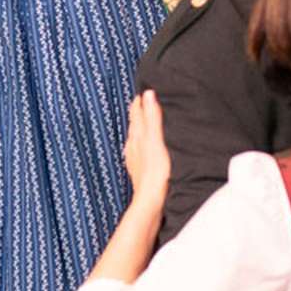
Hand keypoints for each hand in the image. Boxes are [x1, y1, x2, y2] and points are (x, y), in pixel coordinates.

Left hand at [123, 90, 170, 211]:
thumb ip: (152, 117)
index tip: (142, 91)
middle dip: (137, 112)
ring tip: (142, 121)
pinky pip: (136, 151)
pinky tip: (140, 148)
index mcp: (138, 136)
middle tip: (142, 101)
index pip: (136, 113)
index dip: (139, 102)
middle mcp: (134, 145)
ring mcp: (135, 158)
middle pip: (134, 124)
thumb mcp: (156, 139)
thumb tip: (148, 94)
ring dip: (137, 128)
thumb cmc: (155, 170)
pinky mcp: (139, 170)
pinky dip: (138, 144)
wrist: (151, 199)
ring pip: (134, 138)